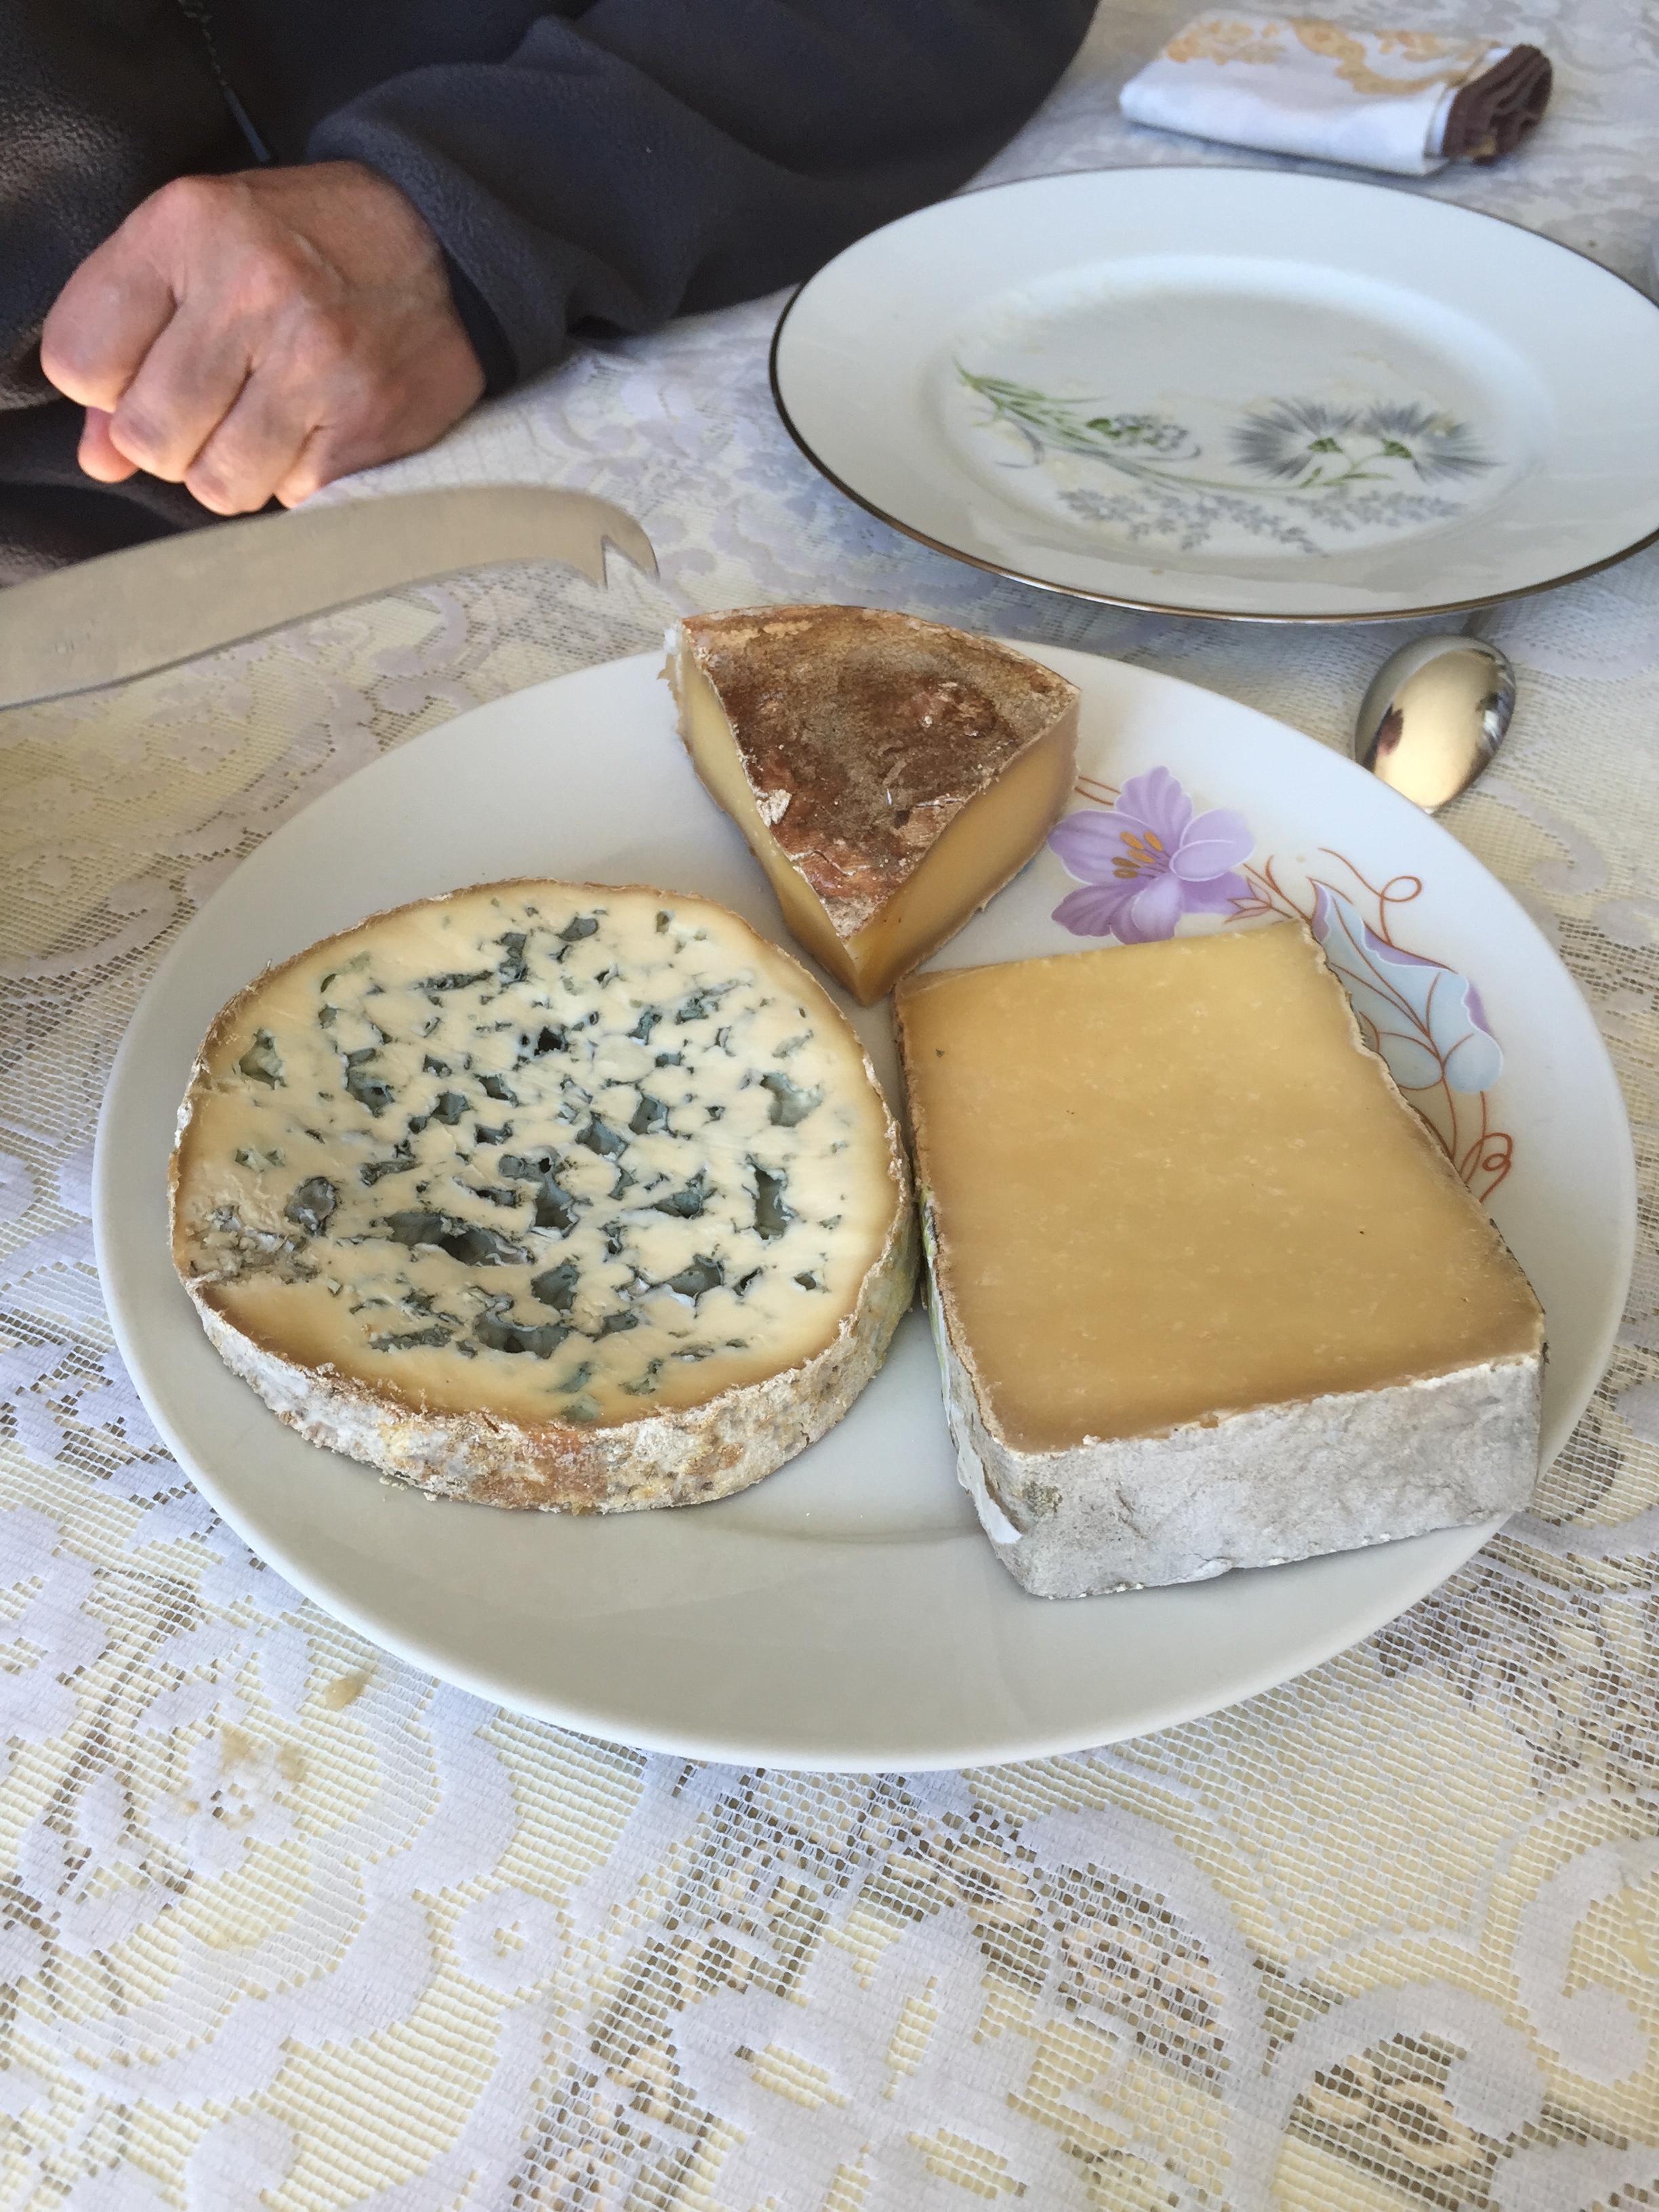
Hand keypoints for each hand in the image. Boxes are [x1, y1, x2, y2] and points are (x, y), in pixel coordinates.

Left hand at [40, 162, 485, 514]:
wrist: (445, 247)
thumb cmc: (308, 247)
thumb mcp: (201, 251)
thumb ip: (132, 339)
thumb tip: (99, 457)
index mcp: (188, 229)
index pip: (81, 361)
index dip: (105, 389)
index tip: (144, 375)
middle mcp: (251, 288)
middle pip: (147, 437)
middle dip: (170, 442)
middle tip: (212, 408)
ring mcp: (315, 360)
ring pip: (215, 484)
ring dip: (233, 471)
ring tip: (265, 424)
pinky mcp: (365, 421)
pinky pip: (289, 498)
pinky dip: (295, 479)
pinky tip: (317, 431)